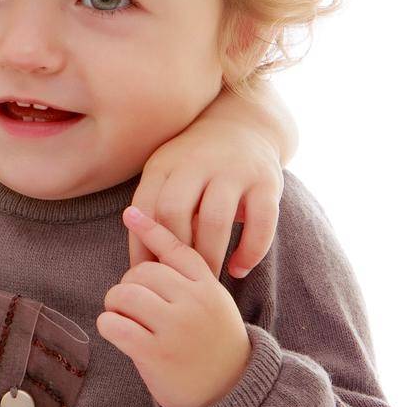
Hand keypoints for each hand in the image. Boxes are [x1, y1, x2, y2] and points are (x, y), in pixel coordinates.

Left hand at [98, 206, 251, 406]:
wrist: (231, 395)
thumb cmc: (213, 346)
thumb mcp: (213, 305)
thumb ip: (188, 279)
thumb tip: (149, 238)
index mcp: (209, 288)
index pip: (175, 249)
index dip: (151, 229)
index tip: (130, 213)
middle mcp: (194, 303)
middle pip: (141, 272)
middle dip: (129, 285)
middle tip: (134, 306)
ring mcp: (176, 328)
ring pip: (124, 293)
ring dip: (116, 305)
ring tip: (125, 319)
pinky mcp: (156, 353)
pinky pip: (114, 324)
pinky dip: (108, 325)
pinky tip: (117, 333)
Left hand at [131, 117, 281, 278]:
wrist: (243, 125)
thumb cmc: (194, 166)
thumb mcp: (167, 174)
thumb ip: (154, 209)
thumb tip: (140, 265)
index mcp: (165, 163)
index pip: (145, 207)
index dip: (143, 245)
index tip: (146, 276)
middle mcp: (196, 163)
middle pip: (174, 211)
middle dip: (174, 252)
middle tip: (177, 281)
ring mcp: (233, 170)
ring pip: (215, 219)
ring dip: (210, 256)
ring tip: (208, 279)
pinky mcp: (267, 182)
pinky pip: (261, 223)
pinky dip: (250, 252)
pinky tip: (239, 269)